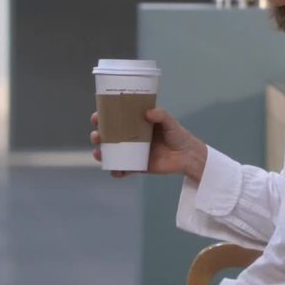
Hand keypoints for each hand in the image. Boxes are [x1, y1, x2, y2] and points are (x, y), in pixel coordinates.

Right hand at [89, 109, 207, 180]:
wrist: (187, 156)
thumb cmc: (178, 135)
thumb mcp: (170, 122)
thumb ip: (161, 115)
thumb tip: (148, 113)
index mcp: (136, 124)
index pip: (116, 118)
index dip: (104, 117)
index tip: (97, 116)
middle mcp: (131, 137)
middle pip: (109, 136)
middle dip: (98, 135)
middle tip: (96, 135)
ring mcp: (133, 152)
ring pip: (112, 153)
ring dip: (101, 153)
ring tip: (99, 153)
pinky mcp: (138, 166)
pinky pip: (123, 169)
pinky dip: (116, 171)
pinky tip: (114, 171)